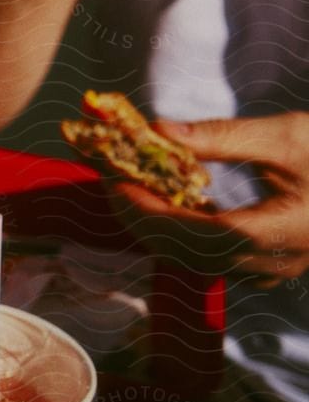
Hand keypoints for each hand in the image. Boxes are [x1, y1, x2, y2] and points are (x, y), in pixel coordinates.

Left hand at [108, 113, 308, 284]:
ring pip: (191, 258)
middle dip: (139, 215)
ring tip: (132, 187)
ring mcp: (267, 270)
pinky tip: (167, 203)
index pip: (186, 229)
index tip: (114, 177)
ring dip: (156, 226)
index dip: (143, 207)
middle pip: (180, 249)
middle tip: (112, 178)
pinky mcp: (268, 266)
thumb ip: (223, 138)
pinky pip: (208, 257)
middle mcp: (265, 262)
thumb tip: (159, 131)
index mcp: (272, 234)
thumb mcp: (289, 136)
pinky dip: (180, 232)